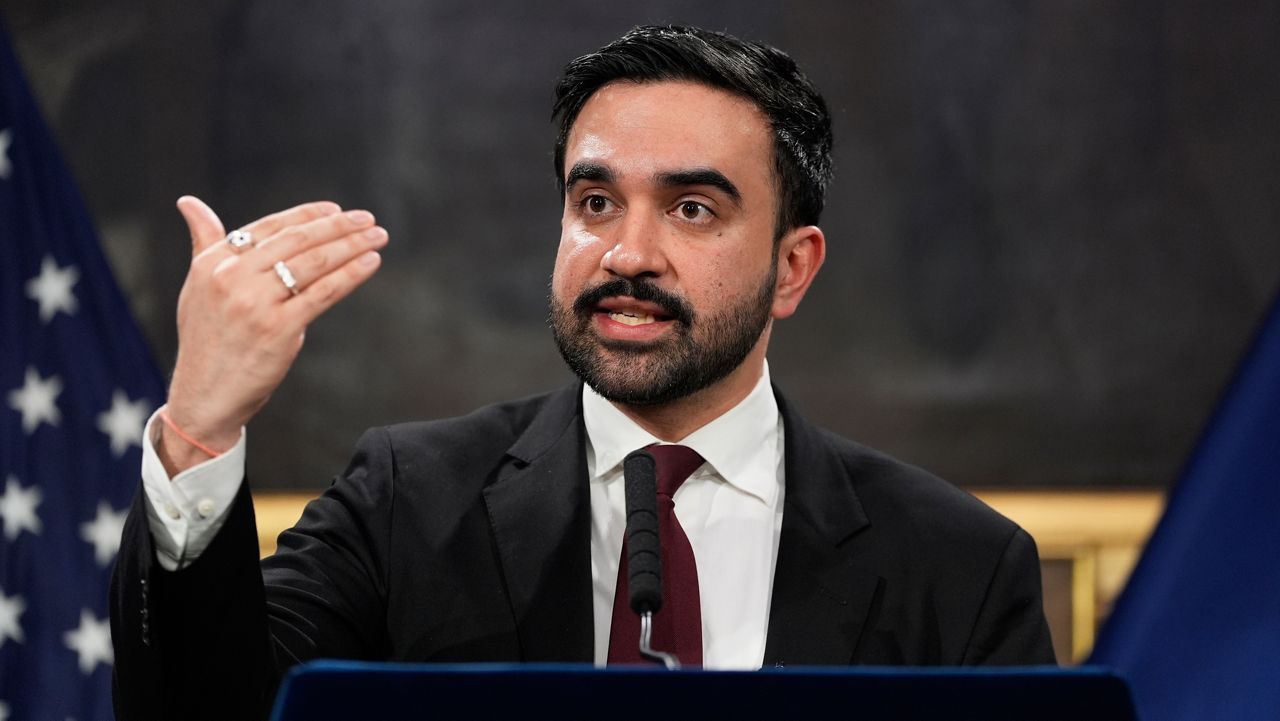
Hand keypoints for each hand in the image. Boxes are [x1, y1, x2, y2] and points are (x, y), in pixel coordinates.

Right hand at [158, 196, 386, 475]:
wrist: (204, 395)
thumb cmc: (207, 339)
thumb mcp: (197, 285)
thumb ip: (204, 242)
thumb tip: (189, 202)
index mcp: (213, 262)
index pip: (270, 227)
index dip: (307, 215)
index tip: (336, 211)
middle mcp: (232, 277)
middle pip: (296, 241)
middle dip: (338, 227)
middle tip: (368, 220)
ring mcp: (255, 303)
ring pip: (314, 263)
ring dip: (352, 246)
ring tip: (377, 237)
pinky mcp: (279, 328)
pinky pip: (324, 293)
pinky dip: (351, 274)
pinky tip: (370, 263)